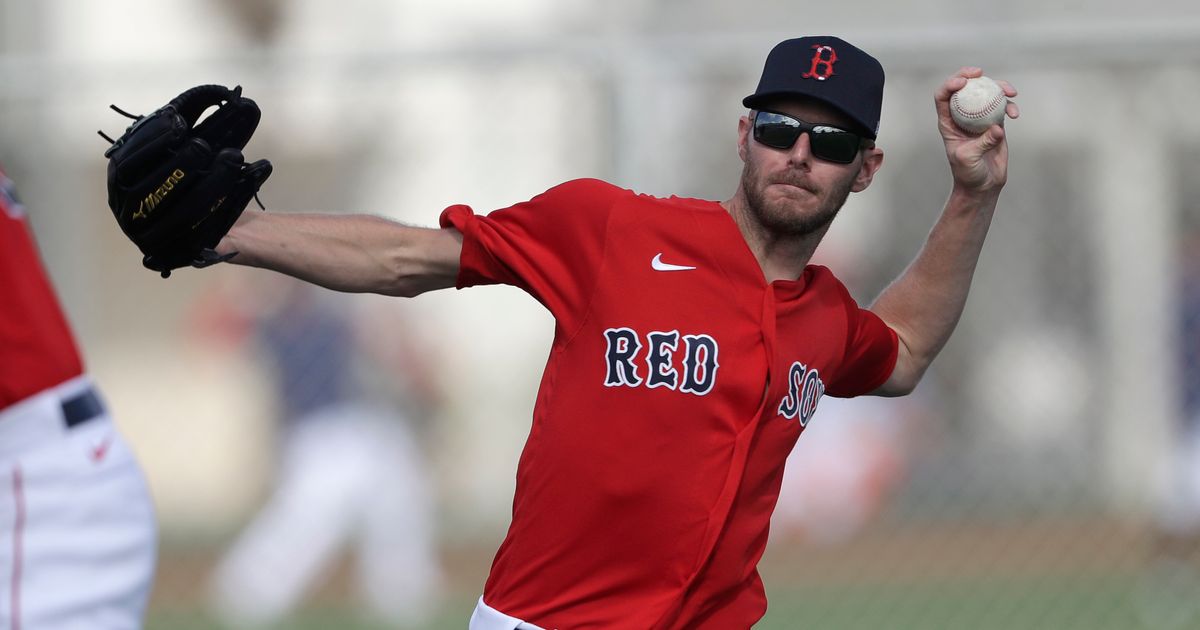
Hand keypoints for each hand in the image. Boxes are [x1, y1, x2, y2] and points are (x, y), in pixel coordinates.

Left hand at [934, 67, 1018, 194]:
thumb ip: (982, 142)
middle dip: (971, 76)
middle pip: (964, 88)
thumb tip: (997, 128)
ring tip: (1011, 92)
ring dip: (998, 87)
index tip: (963, 81)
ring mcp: (979, 117)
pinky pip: (1002, 106)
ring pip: (986, 93)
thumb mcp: (969, 159)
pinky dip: (1010, 105)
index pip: (943, 97)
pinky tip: (1015, 113)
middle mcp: (962, 116)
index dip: (949, 84)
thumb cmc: (968, 173)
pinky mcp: (995, 122)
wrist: (983, 184)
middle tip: (982, 73)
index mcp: (948, 122)